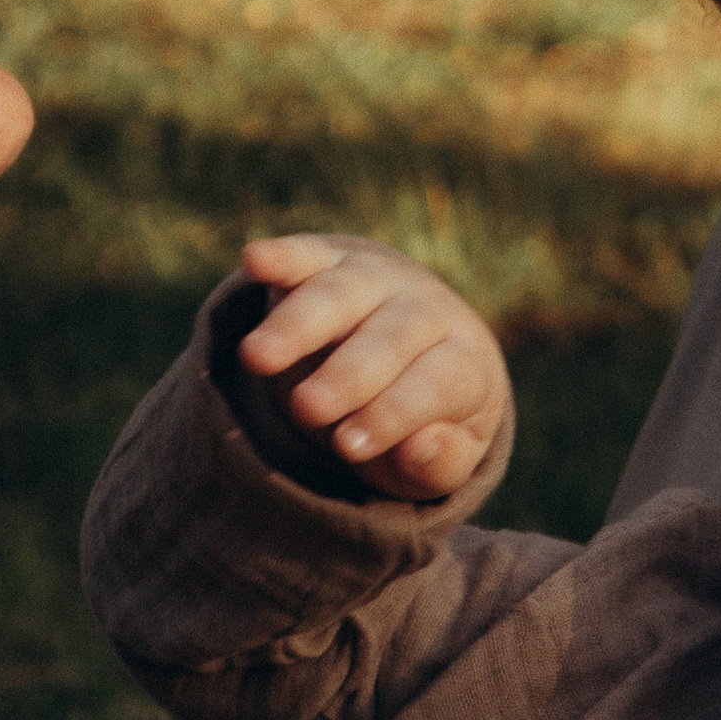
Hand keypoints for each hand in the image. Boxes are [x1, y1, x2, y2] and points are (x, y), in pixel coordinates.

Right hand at [236, 232, 507, 502]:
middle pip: (388, 337)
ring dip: (297, 324)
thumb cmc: (428, 422)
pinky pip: (308, 255)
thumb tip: (421, 447)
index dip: (394, 413)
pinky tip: (255, 260)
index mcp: (465, 360)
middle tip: (307, 408)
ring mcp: (377, 280)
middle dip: (347, 373)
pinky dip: (282, 256)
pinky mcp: (331, 261)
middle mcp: (425, 310)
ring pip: (340, 295)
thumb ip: (439, 463)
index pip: (436, 383)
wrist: (418, 351)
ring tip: (258, 358)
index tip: (350, 445)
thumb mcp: (444, 460)